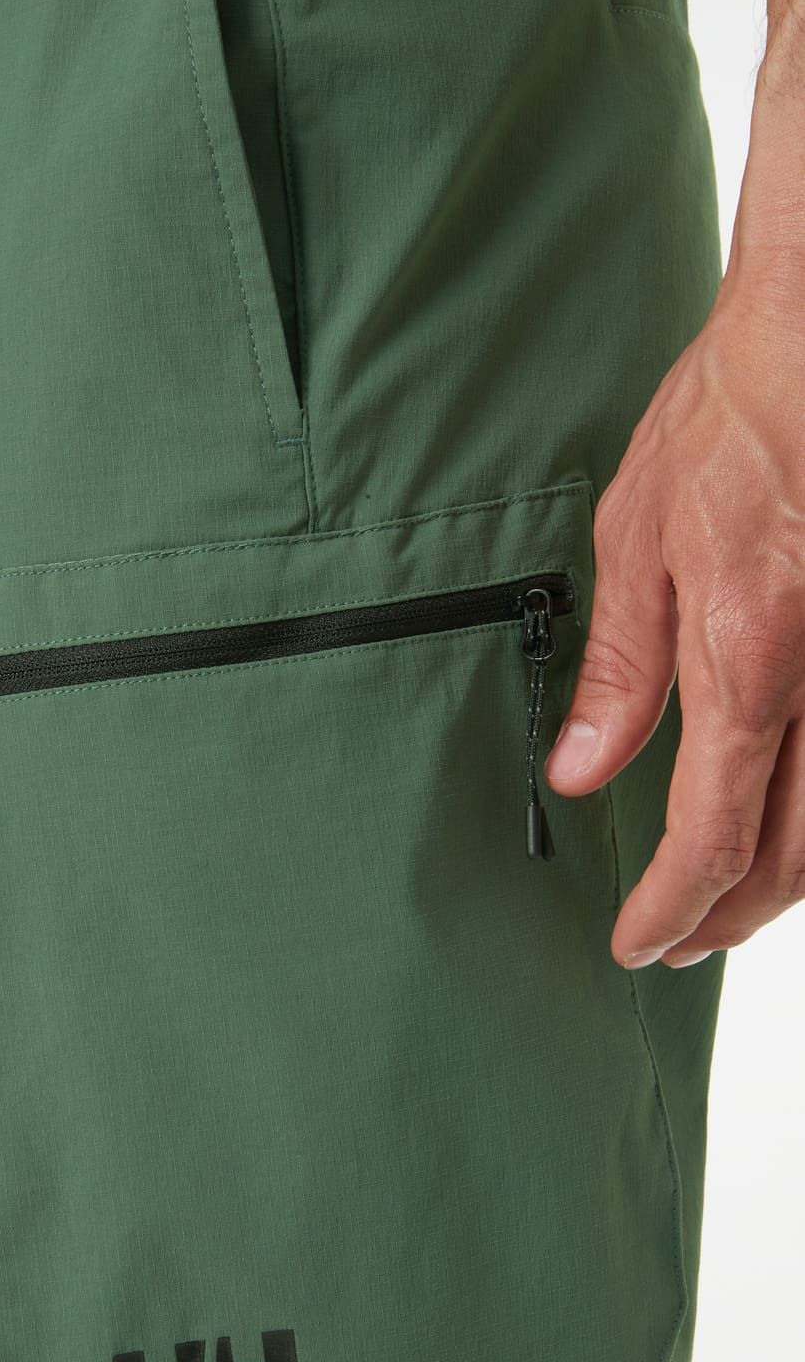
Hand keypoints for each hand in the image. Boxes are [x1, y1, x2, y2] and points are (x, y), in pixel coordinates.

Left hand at [544, 264, 804, 968]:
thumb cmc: (733, 419)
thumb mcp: (639, 538)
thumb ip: (621, 671)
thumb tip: (579, 772)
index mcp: (752, 658)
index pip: (713, 832)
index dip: (674, 904)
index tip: (639, 942)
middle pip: (795, 852)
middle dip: (731, 913)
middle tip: (681, 941)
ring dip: (787, 879)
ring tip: (731, 903)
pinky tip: (790, 821)